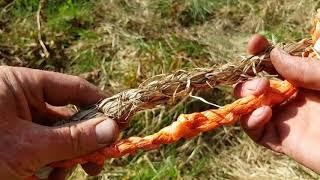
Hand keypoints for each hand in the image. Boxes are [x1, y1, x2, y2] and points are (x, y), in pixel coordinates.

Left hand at [0, 66, 118, 178]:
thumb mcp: (29, 146)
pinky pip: (43, 149)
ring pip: (58, 136)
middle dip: (85, 141)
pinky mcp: (15, 142)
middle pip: (69, 116)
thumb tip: (113, 129)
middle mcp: (22, 100)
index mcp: (22, 85)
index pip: (74, 88)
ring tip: (69, 174)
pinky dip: (52, 164)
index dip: (101, 105)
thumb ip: (73, 138)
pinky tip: (53, 177)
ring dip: (68, 158)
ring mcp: (18, 122)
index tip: (122, 122)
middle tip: (100, 158)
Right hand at [234, 34, 319, 172]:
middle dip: (249, 77)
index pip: (278, 61)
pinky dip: (249, 121)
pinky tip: (263, 113)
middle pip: (257, 82)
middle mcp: (294, 96)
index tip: (255, 43)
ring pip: (249, 104)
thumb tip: (274, 54)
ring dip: (245, 95)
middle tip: (262, 82)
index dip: (263, 51)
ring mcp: (286, 118)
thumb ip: (308, 68)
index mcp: (308, 78)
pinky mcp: (282, 141)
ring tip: (259, 92)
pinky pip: (255, 131)